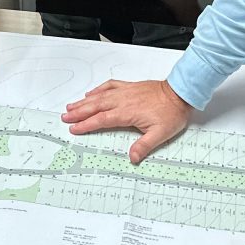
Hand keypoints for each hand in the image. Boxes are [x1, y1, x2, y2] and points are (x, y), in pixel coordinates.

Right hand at [60, 79, 191, 163]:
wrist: (180, 93)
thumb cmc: (171, 113)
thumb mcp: (161, 134)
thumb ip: (144, 146)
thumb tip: (132, 158)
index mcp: (127, 113)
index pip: (102, 120)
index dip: (86, 125)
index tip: (74, 128)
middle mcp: (122, 100)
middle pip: (95, 106)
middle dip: (79, 112)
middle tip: (65, 117)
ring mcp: (125, 92)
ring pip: (100, 96)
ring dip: (84, 101)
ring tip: (71, 106)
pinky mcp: (129, 86)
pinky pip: (110, 86)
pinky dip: (98, 89)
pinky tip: (91, 93)